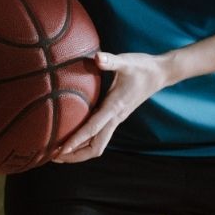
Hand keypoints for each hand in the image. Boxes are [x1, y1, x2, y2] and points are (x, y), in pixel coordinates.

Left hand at [53, 52, 170, 162]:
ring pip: (97, 144)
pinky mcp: (116, 116)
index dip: (76, 141)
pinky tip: (74, 138)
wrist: (161, 73)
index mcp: (114, 107)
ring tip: (59, 153)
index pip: (93, 129)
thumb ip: (111, 61)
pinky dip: (86, 142)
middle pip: (95, 147)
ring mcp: (116, 119)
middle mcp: (115, 117)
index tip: (60, 150)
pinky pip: (99, 136)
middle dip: (75, 155)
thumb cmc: (143, 67)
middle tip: (53, 157)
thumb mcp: (126, 62)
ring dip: (79, 152)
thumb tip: (96, 57)